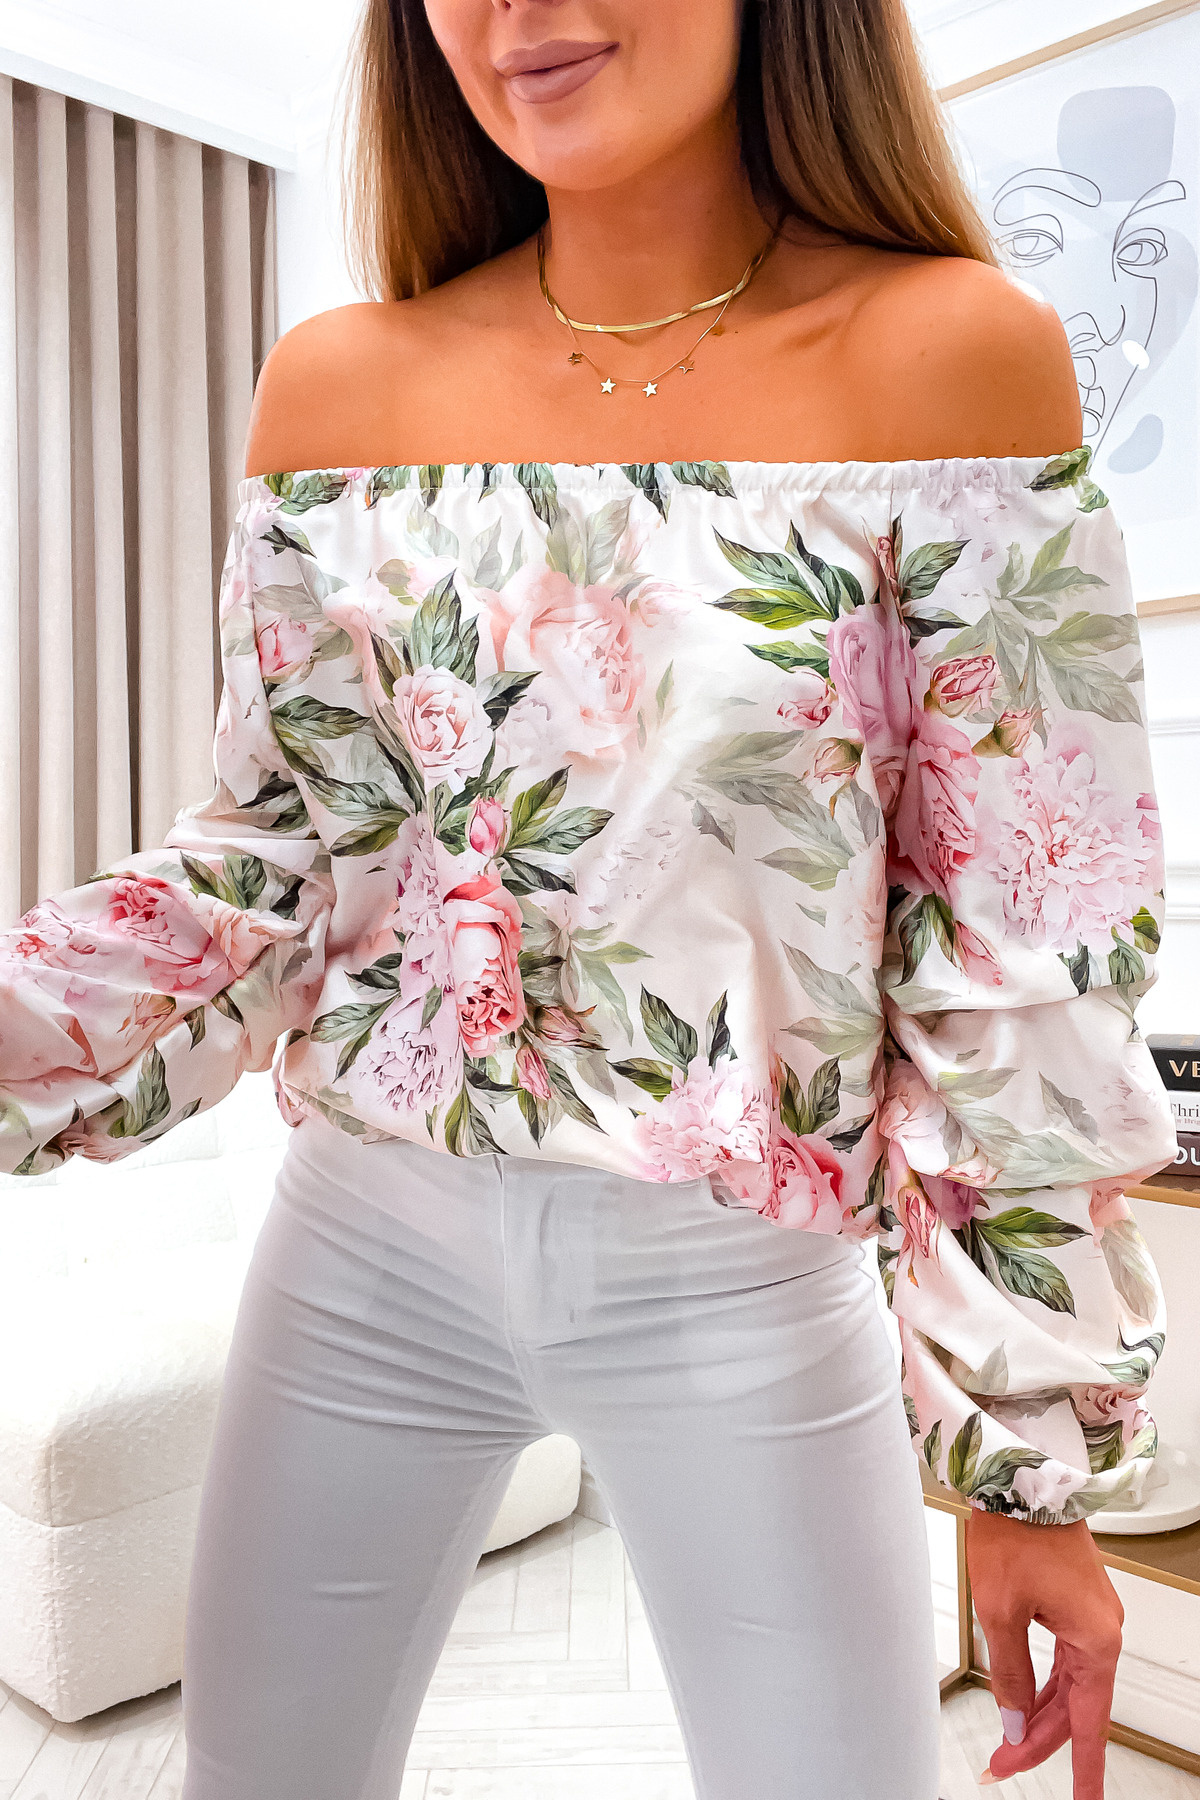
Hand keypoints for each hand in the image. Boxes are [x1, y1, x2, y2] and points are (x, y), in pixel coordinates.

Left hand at [966, 1507, 1123, 1796]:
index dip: (1083, 1770)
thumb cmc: (1016, 1534)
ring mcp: (1091, 1617)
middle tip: (1003, 1765)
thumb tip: (1014, 1722)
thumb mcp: (1000, 1613)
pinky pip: (1064, 1659)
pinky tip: (1023, 1701)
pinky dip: (1043, 1684)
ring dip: (1038, 1714)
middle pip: (1075, 1707)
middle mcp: (1102, 1631)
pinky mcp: (1075, 1603)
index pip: (1089, 1724)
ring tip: (1006, 1741)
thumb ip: (1010, 1674)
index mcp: (1095, 1640)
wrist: (1021, 1480)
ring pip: (1068, 1685)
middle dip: (1038, 1741)